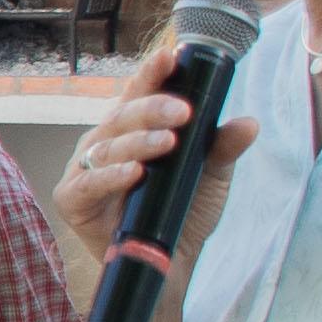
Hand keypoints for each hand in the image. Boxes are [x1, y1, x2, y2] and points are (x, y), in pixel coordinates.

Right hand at [52, 75, 255, 265]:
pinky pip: (89, 182)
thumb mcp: (210, 175)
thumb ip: (222, 147)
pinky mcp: (72, 198)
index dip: (152, 74)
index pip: (139, 92)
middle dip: (152, 108)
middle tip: (183, 112)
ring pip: (107, 145)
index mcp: (131, 128)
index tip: (170, 56)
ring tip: (167, 143)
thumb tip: (249, 124)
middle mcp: (104, 142)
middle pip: (122, 115)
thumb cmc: (181, 211)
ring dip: (138, 141)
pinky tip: (134, 172)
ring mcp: (84, 168)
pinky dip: (111, 175)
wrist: (169, 264)